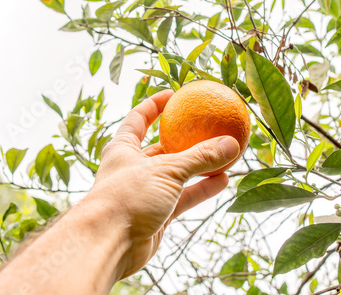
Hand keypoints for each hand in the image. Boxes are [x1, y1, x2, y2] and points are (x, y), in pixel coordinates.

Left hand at [87, 90, 240, 278]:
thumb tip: (232, 143)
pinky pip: (184, 197)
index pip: (139, 118)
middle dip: (186, 139)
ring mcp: (146, 192)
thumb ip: (200, 156)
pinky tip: (222, 181)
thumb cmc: (126, 198)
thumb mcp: (167, 169)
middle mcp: (133, 168)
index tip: (175, 95)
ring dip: (201, 166)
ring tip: (225, 155)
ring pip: (178, 174)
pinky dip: (202, 189)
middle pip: (163, 147)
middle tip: (209, 128)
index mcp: (124, 148)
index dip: (155, 105)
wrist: (108, 245)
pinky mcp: (157, 214)